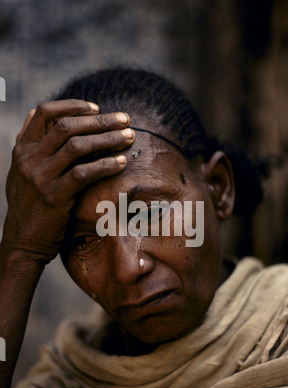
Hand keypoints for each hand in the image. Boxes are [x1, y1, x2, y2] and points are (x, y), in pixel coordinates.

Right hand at [2, 99, 134, 264]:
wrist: (22, 243)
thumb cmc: (29, 207)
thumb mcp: (20, 171)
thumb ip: (30, 144)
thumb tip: (35, 113)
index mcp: (22, 149)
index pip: (44, 112)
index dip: (72, 105)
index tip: (96, 108)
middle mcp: (29, 159)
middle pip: (67, 126)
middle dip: (100, 120)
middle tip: (125, 119)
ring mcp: (40, 177)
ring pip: (77, 146)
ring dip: (107, 138)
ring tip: (129, 137)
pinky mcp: (54, 197)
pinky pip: (83, 173)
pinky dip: (105, 165)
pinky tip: (122, 162)